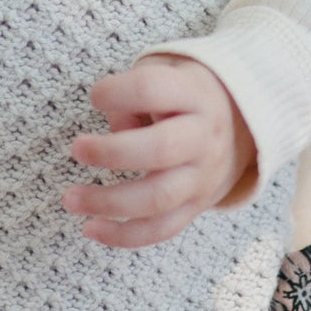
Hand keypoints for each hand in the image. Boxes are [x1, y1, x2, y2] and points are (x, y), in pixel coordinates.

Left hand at [63, 54, 256, 249]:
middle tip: (77, 149)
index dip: (117, 92)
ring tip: (71, 198)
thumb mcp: (167, 75)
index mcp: (195, 95)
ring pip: (158, 198)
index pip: (153, 89)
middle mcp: (203, 137)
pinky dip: (124, 235)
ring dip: (108, 202)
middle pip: (160, 149)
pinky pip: (162, 229)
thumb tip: (115, 129)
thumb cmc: (184, 96)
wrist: (239, 126)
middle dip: (111, 152)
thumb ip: (136, 93)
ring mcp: (202, 177)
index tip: (96, 97)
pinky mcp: (196, 206)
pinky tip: (91, 229)